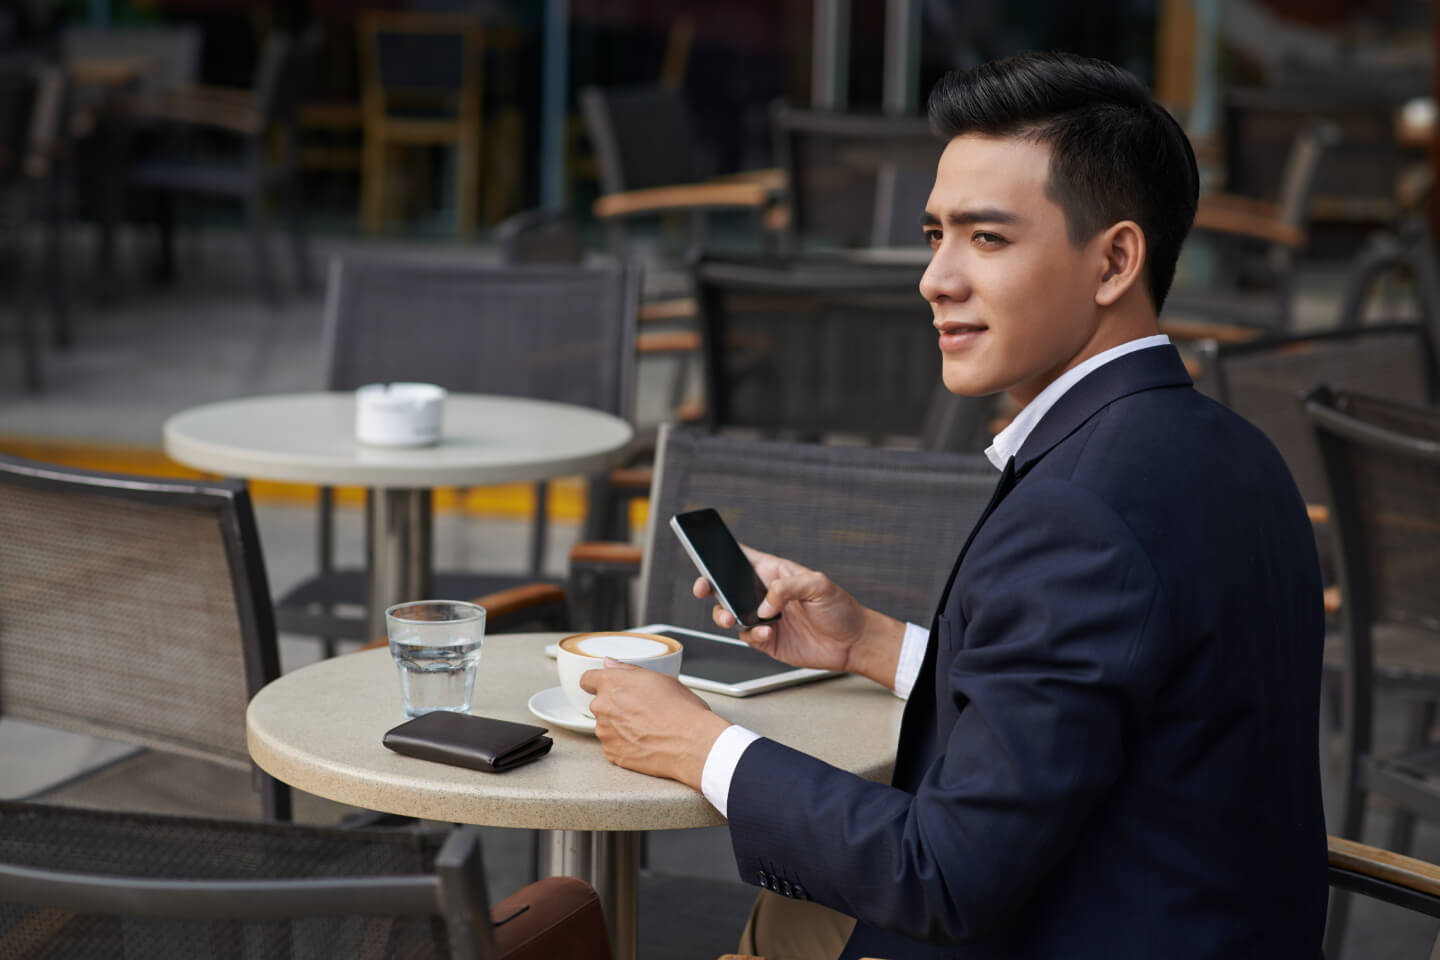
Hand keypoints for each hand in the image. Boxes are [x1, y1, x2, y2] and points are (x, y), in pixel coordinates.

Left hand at [580, 660, 730, 790]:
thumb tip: (613, 665)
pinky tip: (645, 741)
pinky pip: (613, 745)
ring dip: (619, 725)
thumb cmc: (681, 711)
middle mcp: (602, 707)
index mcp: (612, 683)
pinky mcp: (611, 754)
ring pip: (606, 725)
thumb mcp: (661, 678)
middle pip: (599, 703)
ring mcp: (605, 732)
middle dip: (615, 705)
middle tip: (641, 708)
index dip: (597, 682)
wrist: (691, 744)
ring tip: (646, 727)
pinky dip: (624, 744)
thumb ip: (629, 670)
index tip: (605, 686)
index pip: (588, 679)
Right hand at [695, 546, 904, 686]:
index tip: (707, 555)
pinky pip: (748, 637)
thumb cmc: (840, 608)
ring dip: (725, 615)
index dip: (722, 555)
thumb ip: (787, 588)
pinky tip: (766, 632)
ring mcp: (764, 618)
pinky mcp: (767, 640)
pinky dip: (751, 635)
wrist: (853, 643)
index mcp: (775, 573)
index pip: (742, 558)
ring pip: (730, 614)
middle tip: (705, 588)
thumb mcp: (818, 585)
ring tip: (732, 618)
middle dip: (710, 586)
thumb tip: (763, 603)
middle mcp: (765, 595)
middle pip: (727, 587)